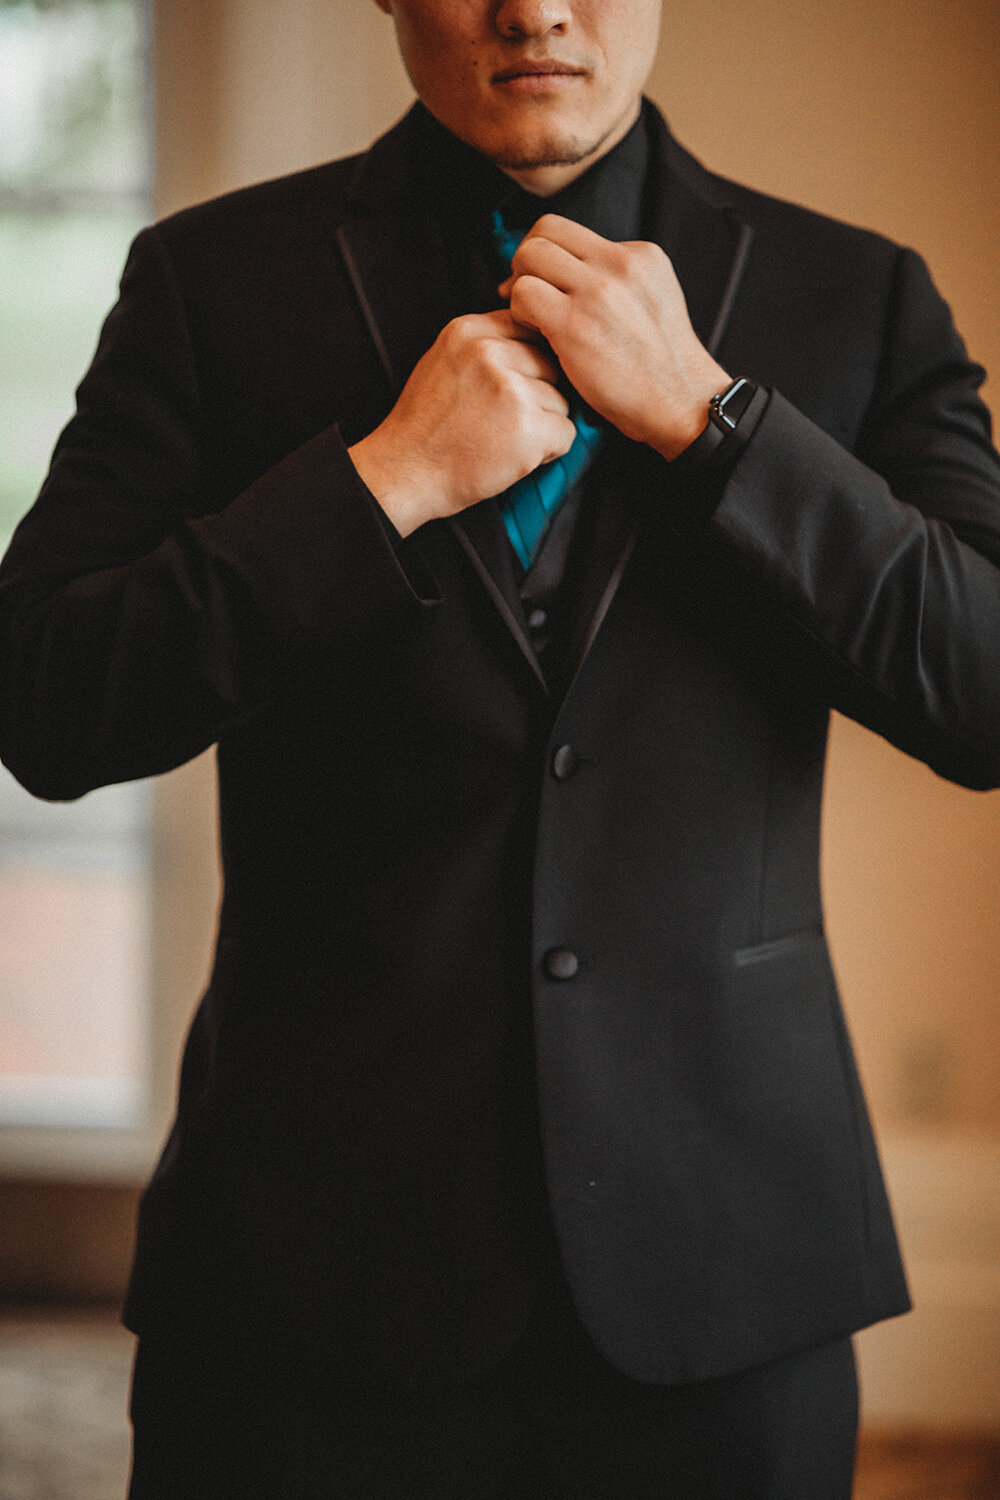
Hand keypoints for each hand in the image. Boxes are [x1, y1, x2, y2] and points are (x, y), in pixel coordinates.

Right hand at [349, 309, 575, 536]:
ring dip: (543, 424)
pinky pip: (566, 432)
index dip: (529, 362)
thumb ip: (483, 344)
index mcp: (468, 330)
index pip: (529, 327)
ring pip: (561, 400)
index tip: (513, 386)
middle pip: (550, 364)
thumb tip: (532, 334)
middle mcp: (490, 352)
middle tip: (505, 420)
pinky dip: (549, 451)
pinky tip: (515, 455)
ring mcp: (510, 388)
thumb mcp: (443, 361)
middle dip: (538, 394)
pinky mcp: (527, 426)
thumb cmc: (425, 425)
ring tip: (505, 438)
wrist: (406, 472)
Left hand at [500, 215, 729, 460]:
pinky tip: (537, 336)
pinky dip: (519, 314)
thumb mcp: (651, 302)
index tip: (542, 279)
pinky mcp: (575, 323)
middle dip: (525, 263)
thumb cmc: (659, 369)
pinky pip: (524, 294)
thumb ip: (616, 281)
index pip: (570, 230)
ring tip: (534, 319)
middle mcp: (618, 264)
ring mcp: (597, 291)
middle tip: (528, 296)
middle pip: (544, 231)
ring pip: (530, 256)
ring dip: (520, 287)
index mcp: (639, 256)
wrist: (680, 403)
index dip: (546, 252)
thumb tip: (566, 275)